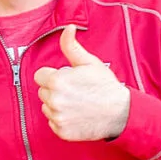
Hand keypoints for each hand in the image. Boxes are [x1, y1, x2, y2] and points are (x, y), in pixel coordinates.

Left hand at [33, 25, 130, 141]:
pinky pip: (53, 122)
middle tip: (75, 91)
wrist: (120, 113)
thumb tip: (67, 28)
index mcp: (57, 81)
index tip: (67, 79)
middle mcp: (54, 100)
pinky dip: (62, 119)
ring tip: (76, 103)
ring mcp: (57, 117)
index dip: (53, 75)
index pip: (40, 76)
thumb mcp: (89, 62)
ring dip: (57, 105)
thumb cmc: (105, 86)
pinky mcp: (61, 131)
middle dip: (55, 89)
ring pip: (47, 107)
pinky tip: (76, 114)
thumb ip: (71, 46)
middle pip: (43, 91)